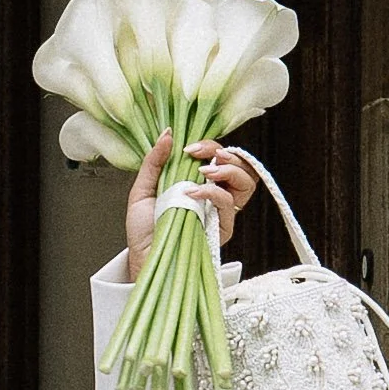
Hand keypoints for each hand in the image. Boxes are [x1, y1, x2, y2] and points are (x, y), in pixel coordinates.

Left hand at [124, 133, 261, 282]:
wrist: (142, 256)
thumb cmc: (144, 228)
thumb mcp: (143, 189)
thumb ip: (154, 161)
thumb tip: (168, 133)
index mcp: (199, 182)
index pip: (218, 156)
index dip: (210, 146)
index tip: (189, 147)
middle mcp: (214, 194)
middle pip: (240, 165)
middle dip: (225, 153)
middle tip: (202, 156)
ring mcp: (220, 211)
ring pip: (246, 182)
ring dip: (229, 170)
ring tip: (204, 172)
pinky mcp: (222, 228)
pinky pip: (229, 204)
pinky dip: (213, 192)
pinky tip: (193, 192)